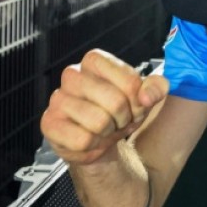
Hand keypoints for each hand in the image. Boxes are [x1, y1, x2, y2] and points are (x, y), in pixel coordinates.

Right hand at [40, 49, 168, 163]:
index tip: (134, 104)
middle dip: (123, 117)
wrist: (100, 138)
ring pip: (98, 122)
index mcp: (94, 60)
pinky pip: (82, 140)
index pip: (129, 80)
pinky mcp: (49, 123)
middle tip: (118, 120)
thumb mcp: (145, 96)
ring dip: (108, 132)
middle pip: (115, 101)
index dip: (137, 99)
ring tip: (104, 128)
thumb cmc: (119, 112)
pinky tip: (90, 138)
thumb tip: (147, 96)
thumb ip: (157, 87)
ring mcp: (58, 99)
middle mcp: (72, 75)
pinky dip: (92, 145)